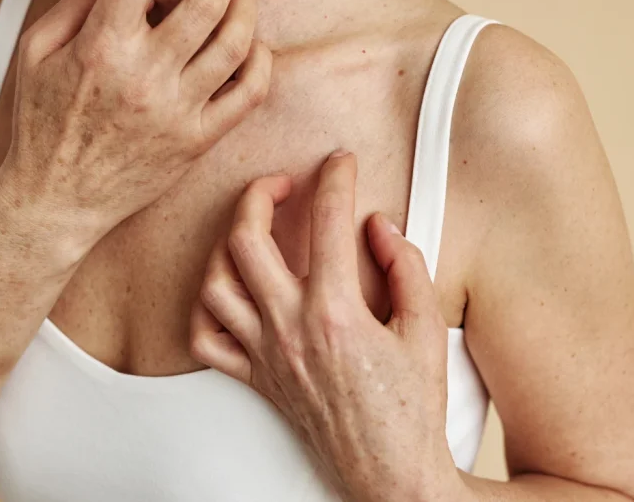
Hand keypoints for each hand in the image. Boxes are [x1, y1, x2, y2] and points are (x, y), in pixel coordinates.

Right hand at [0, 0, 270, 261]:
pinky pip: (247, 94)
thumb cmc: (42, 124)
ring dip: (247, 4)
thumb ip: (74, 4)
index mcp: (99, 46)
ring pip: (234, 42)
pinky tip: (255, 42)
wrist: (57, 201)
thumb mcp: (34, 54)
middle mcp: (143, 75)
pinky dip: (261, 60)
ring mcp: (176, 110)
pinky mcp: (198, 141)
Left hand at [189, 152, 463, 501]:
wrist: (390, 473)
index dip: (335, 178)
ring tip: (251, 229)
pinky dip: (206, 308)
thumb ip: (405, 267)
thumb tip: (378, 225)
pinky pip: (206, 341)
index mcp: (336, 312)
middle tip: (284, 183)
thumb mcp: (427, 331)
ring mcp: (266, 354)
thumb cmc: (412, 407)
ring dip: (226, 245)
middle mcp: (290, 327)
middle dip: (260, 193)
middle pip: (247, 239)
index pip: (327, 221)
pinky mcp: (255, 380)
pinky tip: (227, 291)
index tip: (340, 162)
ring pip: (215, 284)